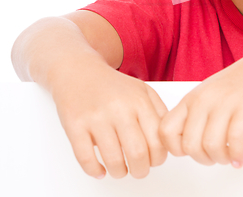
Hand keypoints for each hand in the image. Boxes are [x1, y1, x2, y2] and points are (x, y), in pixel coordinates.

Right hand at [52, 62, 167, 178]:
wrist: (79, 70)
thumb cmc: (112, 85)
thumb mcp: (142, 90)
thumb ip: (158, 111)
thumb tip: (168, 140)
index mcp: (139, 100)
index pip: (158, 139)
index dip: (159, 157)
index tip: (155, 160)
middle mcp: (119, 108)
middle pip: (138, 153)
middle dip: (141, 170)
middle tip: (139, 170)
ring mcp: (96, 117)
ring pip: (114, 160)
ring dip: (120, 173)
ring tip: (120, 170)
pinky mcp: (75, 125)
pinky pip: (86, 159)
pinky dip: (95, 171)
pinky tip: (100, 169)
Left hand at [158, 43, 242, 167]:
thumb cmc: (241, 82)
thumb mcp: (209, 94)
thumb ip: (194, 115)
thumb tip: (184, 143)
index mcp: (192, 97)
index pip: (165, 131)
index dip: (177, 149)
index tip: (191, 150)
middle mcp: (205, 99)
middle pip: (189, 146)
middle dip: (203, 159)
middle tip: (215, 156)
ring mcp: (226, 102)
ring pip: (211, 147)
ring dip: (221, 159)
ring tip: (229, 156)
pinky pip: (235, 141)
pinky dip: (236, 156)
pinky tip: (239, 157)